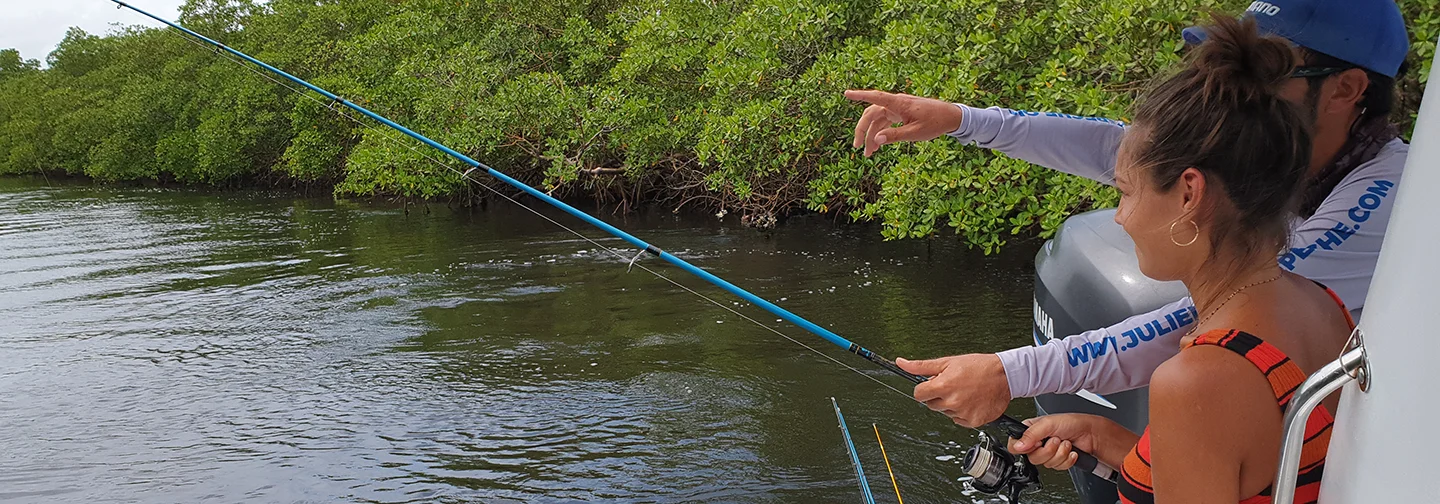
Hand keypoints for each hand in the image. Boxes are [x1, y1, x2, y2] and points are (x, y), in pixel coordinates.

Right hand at [843, 89, 964, 156]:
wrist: (951, 117)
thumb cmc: (935, 123)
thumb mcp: (916, 133)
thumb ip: (895, 136)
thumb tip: (877, 140)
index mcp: (899, 104)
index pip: (875, 97)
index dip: (859, 95)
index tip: (846, 93)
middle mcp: (896, 104)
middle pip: (871, 113)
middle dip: (862, 130)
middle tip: (856, 146)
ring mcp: (898, 109)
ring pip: (878, 120)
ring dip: (871, 135)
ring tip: (868, 154)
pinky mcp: (902, 114)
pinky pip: (886, 122)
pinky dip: (881, 133)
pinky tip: (878, 145)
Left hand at [896, 353, 1008, 427]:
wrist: (1005, 375)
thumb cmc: (978, 366)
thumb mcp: (947, 362)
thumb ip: (921, 366)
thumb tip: (901, 363)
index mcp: (943, 386)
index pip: (918, 394)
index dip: (925, 388)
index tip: (934, 384)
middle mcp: (952, 402)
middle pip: (931, 404)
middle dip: (938, 395)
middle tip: (954, 385)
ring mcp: (963, 413)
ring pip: (945, 412)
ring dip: (951, 404)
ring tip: (965, 392)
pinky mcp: (973, 422)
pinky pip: (959, 420)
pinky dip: (963, 412)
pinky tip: (972, 401)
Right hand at [1006, 414, 1105, 469]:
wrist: (1090, 433)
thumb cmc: (1071, 423)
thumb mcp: (1048, 424)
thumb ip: (1030, 434)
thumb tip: (1018, 445)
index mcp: (1029, 431)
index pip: (1014, 446)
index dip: (1025, 448)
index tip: (1037, 443)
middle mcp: (1036, 443)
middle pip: (1032, 458)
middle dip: (1048, 450)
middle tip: (1056, 440)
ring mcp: (1047, 453)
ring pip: (1045, 464)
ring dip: (1059, 454)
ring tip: (1065, 443)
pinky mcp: (1057, 461)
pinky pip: (1057, 468)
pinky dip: (1067, 460)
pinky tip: (1070, 451)